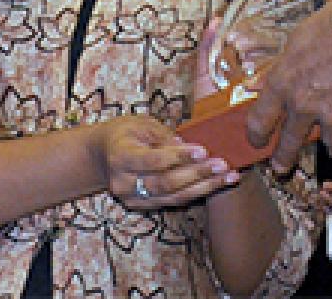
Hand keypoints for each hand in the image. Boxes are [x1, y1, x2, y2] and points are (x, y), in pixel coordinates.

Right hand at [98, 114, 238, 209]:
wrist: (101, 156)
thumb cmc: (124, 133)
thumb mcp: (140, 124)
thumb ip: (162, 136)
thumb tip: (186, 145)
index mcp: (121, 157)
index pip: (153, 161)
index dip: (179, 157)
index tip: (203, 150)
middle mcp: (124, 183)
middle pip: (166, 183)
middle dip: (198, 174)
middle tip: (223, 164)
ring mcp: (133, 199)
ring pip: (173, 197)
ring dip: (205, 187)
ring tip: (229, 176)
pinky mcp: (143, 207)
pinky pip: (173, 202)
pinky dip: (197, 192)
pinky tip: (217, 183)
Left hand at [244, 1, 331, 174]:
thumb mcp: (299, 38)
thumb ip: (281, 65)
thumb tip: (260, 80)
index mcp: (285, 81)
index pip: (259, 119)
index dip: (255, 135)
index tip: (257, 140)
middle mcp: (305, 105)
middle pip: (289, 143)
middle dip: (283, 158)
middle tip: (281, 166)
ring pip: (330, 145)